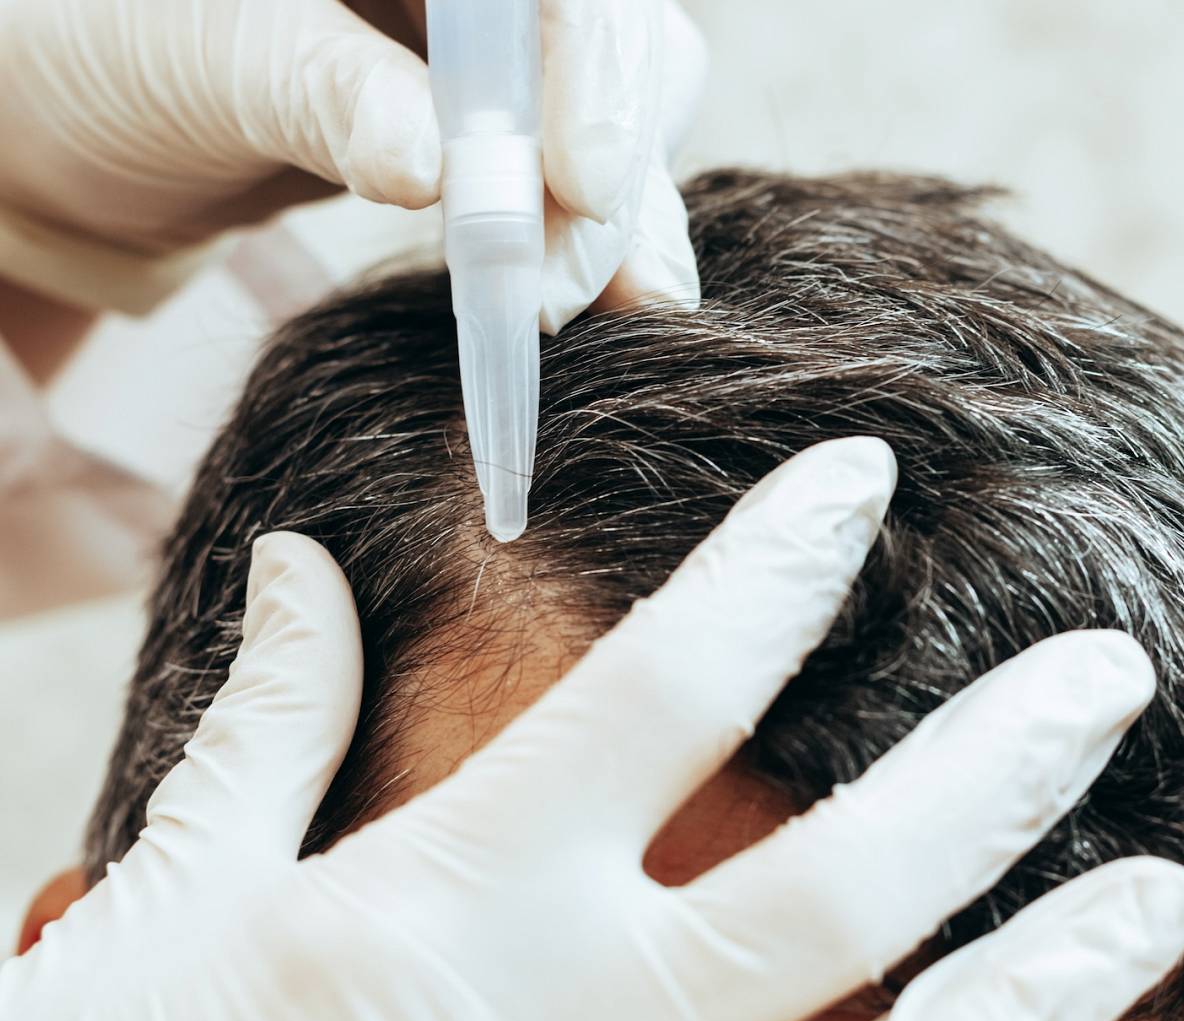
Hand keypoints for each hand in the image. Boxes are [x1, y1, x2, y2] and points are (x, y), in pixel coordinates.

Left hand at [0, 0, 703, 324]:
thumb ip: (328, 97)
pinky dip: (594, 236)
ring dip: (619, 216)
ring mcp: (477, 43)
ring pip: (609, 110)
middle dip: (605, 165)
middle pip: (606, 42)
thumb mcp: (199, 60)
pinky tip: (619, 297)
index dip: (590, 67)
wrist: (55, 128)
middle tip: (558, 288)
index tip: (581, 189)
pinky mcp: (480, 121)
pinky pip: (569, 169)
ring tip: (595, 307)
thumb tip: (444, 170)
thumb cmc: (90, 53)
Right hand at [0, 438, 1183, 1020]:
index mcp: (450, 905)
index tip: (863, 478)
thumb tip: (302, 569)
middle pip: (839, 882)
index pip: (659, 692)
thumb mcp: (172, 916)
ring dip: (1041, 977)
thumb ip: (260, 736)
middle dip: (993, 767)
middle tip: (1112, 674)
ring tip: (1158, 895)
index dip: (775, 567)